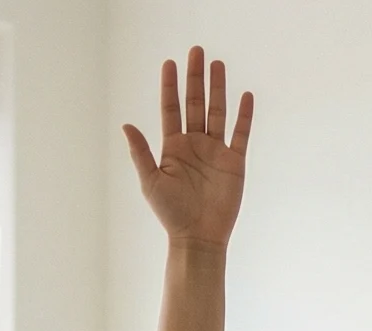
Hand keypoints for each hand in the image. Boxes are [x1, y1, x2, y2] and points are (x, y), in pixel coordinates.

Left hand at [122, 46, 252, 248]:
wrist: (198, 238)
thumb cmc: (171, 214)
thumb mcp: (151, 182)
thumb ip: (140, 153)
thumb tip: (126, 125)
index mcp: (173, 147)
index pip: (171, 108)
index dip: (170, 86)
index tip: (170, 63)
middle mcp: (194, 145)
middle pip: (195, 103)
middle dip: (195, 78)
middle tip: (196, 51)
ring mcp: (215, 152)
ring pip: (217, 112)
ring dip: (217, 88)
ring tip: (217, 64)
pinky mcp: (234, 163)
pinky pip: (240, 134)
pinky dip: (244, 116)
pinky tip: (245, 96)